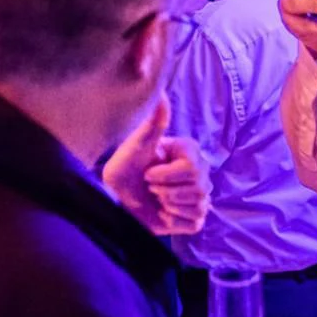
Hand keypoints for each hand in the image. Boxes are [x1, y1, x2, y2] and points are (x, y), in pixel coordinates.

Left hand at [103, 96, 207, 236]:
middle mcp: (200, 172)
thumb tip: (161, 93)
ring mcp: (200, 196)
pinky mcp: (196, 217)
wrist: (115, 199)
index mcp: (189, 151)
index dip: (166, 175)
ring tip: (156, 198)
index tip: (148, 174)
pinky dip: (174, 221)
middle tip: (150, 186)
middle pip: (197, 187)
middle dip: (165, 190)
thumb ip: (153, 123)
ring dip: (168, 205)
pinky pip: (194, 223)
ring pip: (196, 205)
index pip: (191, 167)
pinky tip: (163, 212)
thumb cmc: (124, 170)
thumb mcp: (136, 146)